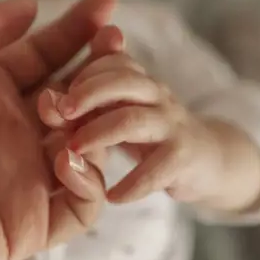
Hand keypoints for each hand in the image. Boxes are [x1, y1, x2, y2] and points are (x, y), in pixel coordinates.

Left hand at [0, 0, 114, 259]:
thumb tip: (28, 7)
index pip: (43, 55)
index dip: (77, 31)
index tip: (107, 9)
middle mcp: (7, 132)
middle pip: (76, 97)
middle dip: (100, 75)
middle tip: (109, 59)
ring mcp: (21, 180)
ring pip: (89, 146)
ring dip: (97, 125)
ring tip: (73, 114)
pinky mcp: (28, 227)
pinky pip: (81, 204)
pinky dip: (89, 181)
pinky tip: (66, 160)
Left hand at [38, 27, 238, 204]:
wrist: (210, 159)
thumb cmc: (155, 133)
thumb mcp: (127, 108)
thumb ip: (96, 97)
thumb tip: (50, 94)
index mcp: (141, 82)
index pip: (114, 63)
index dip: (84, 75)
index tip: (57, 96)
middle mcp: (158, 97)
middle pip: (124, 81)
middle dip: (87, 93)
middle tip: (58, 114)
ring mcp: (172, 127)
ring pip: (132, 120)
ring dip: (98, 134)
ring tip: (73, 152)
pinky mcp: (184, 159)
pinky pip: (156, 169)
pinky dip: (131, 184)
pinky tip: (111, 197)